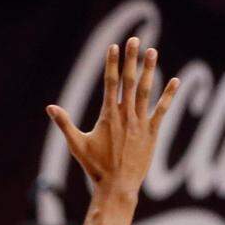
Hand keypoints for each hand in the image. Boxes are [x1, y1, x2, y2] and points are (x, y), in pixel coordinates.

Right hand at [47, 37, 178, 198]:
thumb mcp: (77, 145)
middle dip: (131, 59)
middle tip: (134, 40)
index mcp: (108, 116)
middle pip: (129, 81)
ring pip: (146, 91)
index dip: (112, 64)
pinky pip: (162, 110)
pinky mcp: (152, 133)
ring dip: (149, 70)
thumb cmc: (95, 167)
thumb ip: (64, 124)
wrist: (118, 185)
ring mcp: (140, 123)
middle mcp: (126, 115)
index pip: (110, 83)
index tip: (114, 47)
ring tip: (152, 51)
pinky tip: (174, 81)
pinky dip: (168, 95)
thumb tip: (50, 107)